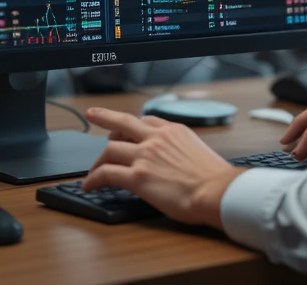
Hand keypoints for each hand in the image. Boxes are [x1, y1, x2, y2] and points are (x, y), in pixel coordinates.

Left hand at [82, 107, 242, 228]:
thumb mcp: (198, 150)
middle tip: (93, 116)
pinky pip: (106, 173)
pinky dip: (93, 179)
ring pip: (109, 149)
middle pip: (122, 122)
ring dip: (97, 159)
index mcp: (173, 131)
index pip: (145, 120)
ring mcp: (145, 156)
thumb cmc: (214, 178)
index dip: (130, 125)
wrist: (217, 191)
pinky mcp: (137, 176)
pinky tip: (89, 185)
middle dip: (104, 118)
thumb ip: (181, 148)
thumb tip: (176, 158)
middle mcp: (156, 138)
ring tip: (92, 171)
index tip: (123, 128)